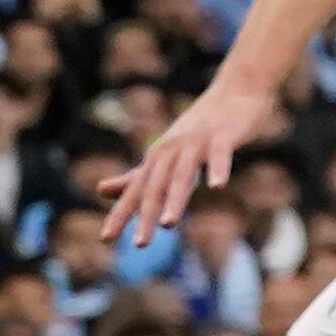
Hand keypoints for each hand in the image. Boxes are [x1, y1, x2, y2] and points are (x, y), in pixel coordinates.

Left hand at [104, 81, 276, 246]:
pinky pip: (220, 155)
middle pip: (156, 186)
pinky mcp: (223, 136)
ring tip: (169, 224)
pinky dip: (218, 170)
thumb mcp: (165, 154)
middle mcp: (171, 150)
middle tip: (138, 244)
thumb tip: (100, 190)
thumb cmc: (200, 127)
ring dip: (176, 199)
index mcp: (157, 158)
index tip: (105, 238)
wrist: (235, 91)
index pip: (135, 190)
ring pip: (183, 174)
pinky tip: (218, 187)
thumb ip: (137, 175)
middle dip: (145, 215)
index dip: (121, 213)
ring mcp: (196, 142)